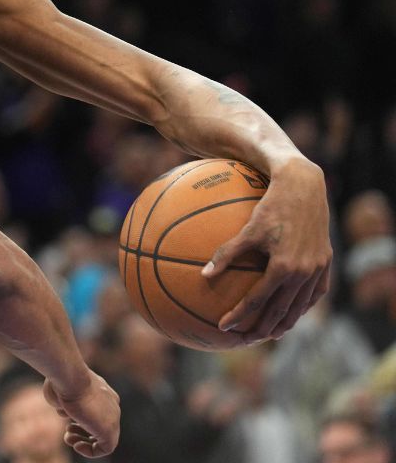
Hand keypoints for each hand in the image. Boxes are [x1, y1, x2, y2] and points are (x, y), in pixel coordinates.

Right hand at [43, 371, 119, 457]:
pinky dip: (90, 451)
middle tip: (67, 430)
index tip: (64, 417)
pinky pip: (105, 448)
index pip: (96, 409)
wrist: (71, 378)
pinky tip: (77, 445)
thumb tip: (62, 410)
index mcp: (102, 392)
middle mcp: (111, 404)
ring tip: (69, 438)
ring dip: (84, 442)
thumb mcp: (59, 390)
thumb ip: (62, 401)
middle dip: (81, 430)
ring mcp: (113, 418)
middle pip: (99, 423)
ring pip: (104, 437)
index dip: (78, 417)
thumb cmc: (61, 381)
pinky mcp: (110, 431)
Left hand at [203, 159, 331, 341]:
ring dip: (285, 323)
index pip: (258, 301)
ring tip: (270, 335)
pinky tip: (292, 311)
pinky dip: (303, 306)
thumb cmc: (270, 205)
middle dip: (263, 329)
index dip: (240, 316)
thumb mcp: (246, 229)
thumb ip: (225, 254)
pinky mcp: (325, 263)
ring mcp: (318, 270)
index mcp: (283, 268)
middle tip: (246, 340)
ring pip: (300, 306)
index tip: (223, 326)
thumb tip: (203, 274)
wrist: (305, 188)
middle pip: (281, 311)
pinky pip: (315, 293)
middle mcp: (304, 273)